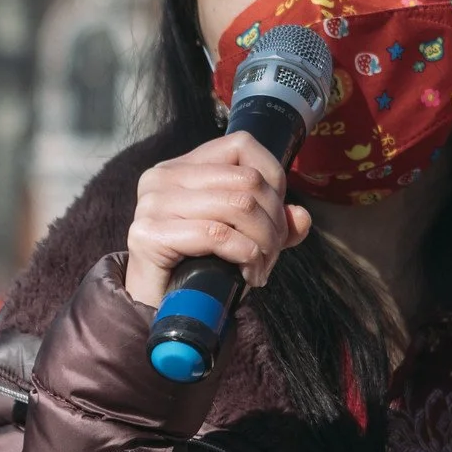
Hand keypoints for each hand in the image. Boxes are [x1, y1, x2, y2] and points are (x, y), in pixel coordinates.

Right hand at [124, 133, 312, 307]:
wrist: (157, 307)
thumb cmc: (199, 268)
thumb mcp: (244, 238)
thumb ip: (274, 223)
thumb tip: (302, 217)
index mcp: (184, 166)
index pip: (242, 145)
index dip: (273, 178)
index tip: (275, 215)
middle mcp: (164, 176)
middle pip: (248, 180)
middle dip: (273, 222)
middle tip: (272, 254)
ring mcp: (153, 203)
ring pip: (239, 205)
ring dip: (263, 244)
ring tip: (260, 268)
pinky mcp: (149, 234)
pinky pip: (217, 234)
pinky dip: (245, 256)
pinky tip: (247, 275)